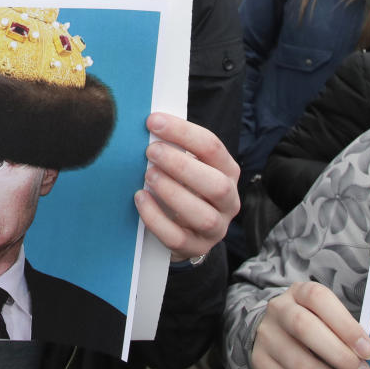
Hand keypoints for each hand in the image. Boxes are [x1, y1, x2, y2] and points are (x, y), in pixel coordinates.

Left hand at [134, 113, 240, 261]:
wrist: (184, 228)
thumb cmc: (182, 184)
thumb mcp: (185, 164)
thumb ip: (173, 146)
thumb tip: (148, 123)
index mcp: (227, 171)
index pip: (212, 147)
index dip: (183, 132)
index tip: (153, 121)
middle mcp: (228, 201)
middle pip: (216, 184)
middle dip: (181, 166)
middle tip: (151, 151)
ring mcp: (215, 228)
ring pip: (202, 215)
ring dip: (172, 192)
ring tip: (148, 175)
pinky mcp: (195, 247)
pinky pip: (177, 237)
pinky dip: (156, 218)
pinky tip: (140, 198)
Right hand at [251, 282, 369, 368]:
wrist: (277, 331)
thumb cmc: (316, 324)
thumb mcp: (327, 315)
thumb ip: (345, 329)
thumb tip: (368, 357)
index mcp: (299, 292)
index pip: (319, 299)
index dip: (346, 325)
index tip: (369, 351)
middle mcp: (278, 309)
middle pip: (304, 328)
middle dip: (340, 356)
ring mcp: (266, 335)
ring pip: (299, 363)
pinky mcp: (260, 360)